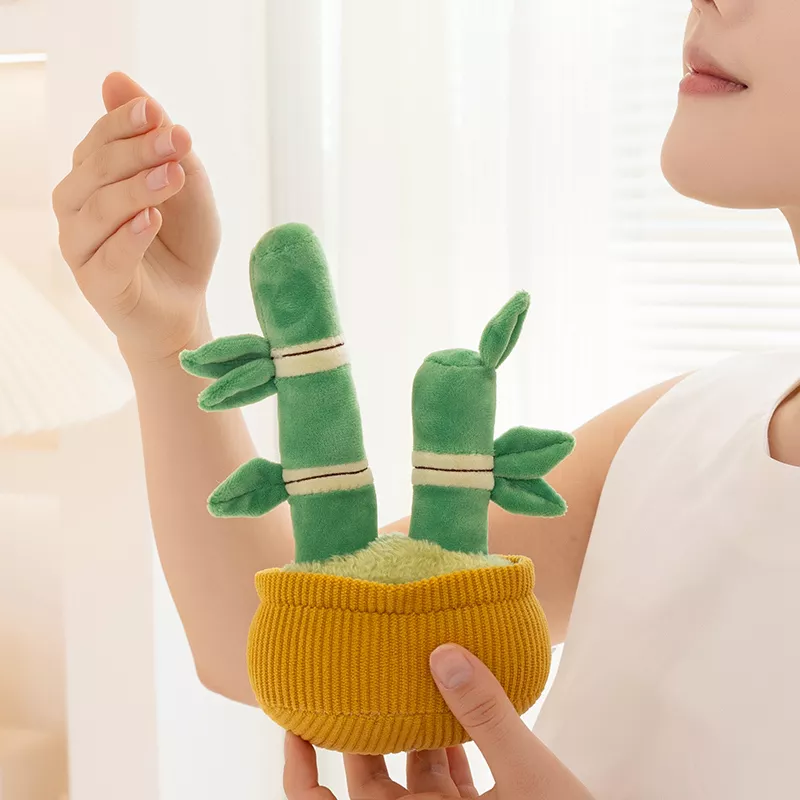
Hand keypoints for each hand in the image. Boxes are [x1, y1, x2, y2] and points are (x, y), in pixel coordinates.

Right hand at [52, 72, 220, 364]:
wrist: (186, 304)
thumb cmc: (182, 241)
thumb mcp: (185, 186)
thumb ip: (158, 140)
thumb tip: (115, 78)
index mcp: (93, 178)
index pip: (99, 139)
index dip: (126, 123)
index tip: (157, 112)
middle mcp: (78, 208)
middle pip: (97, 170)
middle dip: (138, 151)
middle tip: (178, 140)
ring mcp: (82, 247)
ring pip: (98, 210)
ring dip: (137, 189)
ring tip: (174, 177)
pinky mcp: (97, 285)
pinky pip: (108, 257)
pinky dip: (130, 236)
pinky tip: (152, 219)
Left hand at [283, 644, 592, 798]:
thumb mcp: (527, 777)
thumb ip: (486, 716)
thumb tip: (443, 654)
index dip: (301, 771)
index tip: (294, 719)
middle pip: (373, 777)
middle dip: (367, 725)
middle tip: (361, 671)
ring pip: (417, 770)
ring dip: (414, 724)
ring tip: (409, 670)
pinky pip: (454, 774)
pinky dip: (454, 738)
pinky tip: (462, 698)